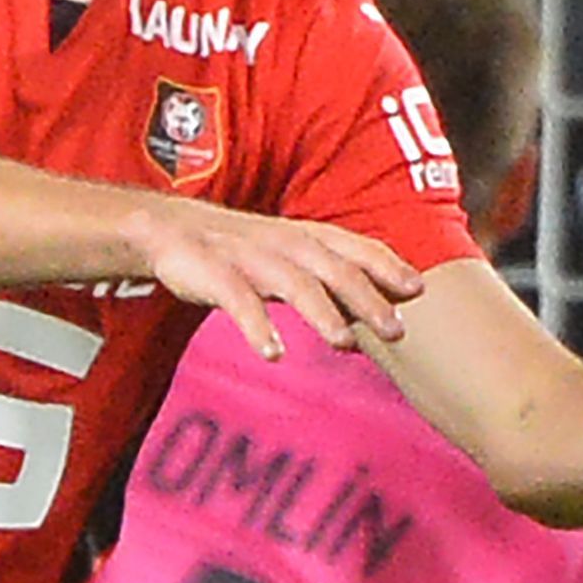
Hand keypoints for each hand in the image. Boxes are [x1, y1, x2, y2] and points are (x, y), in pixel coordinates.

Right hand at [137, 196, 421, 358]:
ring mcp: (249, 257)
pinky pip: (238, 301)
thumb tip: (371, 324)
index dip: (387, 266)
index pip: (353, 247)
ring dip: (322, 313)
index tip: (418, 289)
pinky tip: (273, 354)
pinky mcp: (214, 274)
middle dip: (367, 298)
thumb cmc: (236, 251)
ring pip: (293, 283)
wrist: (164, 229)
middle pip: (333, 269)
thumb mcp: (286, 257)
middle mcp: (282, 243)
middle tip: (396, 331)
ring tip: (344, 343)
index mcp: (303, 236)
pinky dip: (257, 326)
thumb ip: (326, 281)